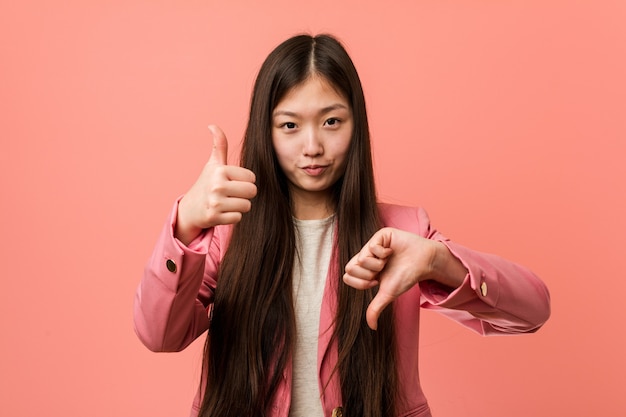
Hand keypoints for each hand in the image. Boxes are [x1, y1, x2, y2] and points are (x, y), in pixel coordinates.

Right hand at [175, 125, 256, 244]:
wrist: (190, 208)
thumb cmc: (207, 183)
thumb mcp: (213, 164)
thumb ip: (219, 145)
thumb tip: (212, 125)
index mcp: (220, 170)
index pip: (252, 178)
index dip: (244, 181)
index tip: (232, 182)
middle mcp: (217, 185)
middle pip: (252, 192)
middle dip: (244, 195)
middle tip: (231, 194)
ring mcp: (215, 202)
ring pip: (246, 206)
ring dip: (239, 206)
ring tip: (226, 203)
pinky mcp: (214, 217)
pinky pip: (238, 218)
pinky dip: (232, 217)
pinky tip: (222, 212)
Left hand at [343, 227, 441, 329]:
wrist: (424, 263)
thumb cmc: (407, 276)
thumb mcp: (388, 294)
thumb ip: (376, 308)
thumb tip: (372, 328)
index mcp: (365, 269)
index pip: (347, 276)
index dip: (361, 283)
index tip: (376, 282)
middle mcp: (366, 255)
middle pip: (350, 268)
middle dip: (368, 275)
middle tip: (382, 272)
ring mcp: (372, 244)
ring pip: (361, 259)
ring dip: (378, 264)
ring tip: (389, 261)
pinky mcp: (380, 235)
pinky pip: (372, 246)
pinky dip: (384, 253)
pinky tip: (392, 251)